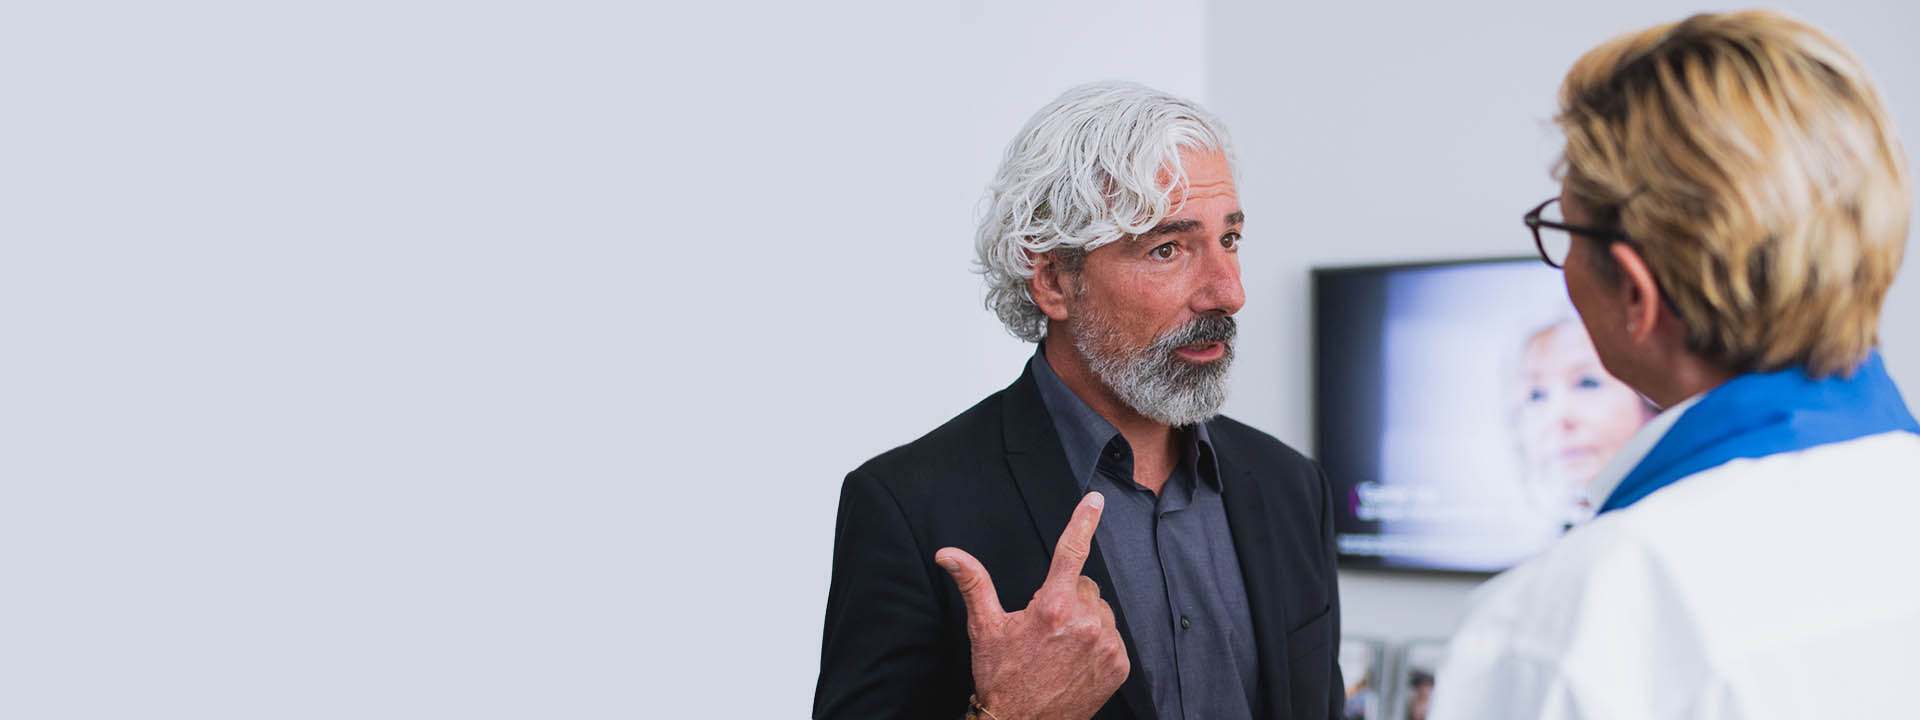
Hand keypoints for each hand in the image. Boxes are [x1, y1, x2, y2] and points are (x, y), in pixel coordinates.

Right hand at [935, 492, 1127, 719]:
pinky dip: (1098, 641)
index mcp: (1052, 607)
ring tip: (1060, 645)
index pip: (1071, 552)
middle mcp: (1084, 623)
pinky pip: (1113, 636)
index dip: (1083, 521)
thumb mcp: (985, 629)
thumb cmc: (1001, 677)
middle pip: (1084, 585)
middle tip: (1045, 625)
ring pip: (1100, 610)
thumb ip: (973, 584)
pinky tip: (1075, 659)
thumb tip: (948, 554)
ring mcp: (1105, 645)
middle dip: (1067, 596)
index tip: (1095, 500)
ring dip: (1084, 619)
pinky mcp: (1118, 664)